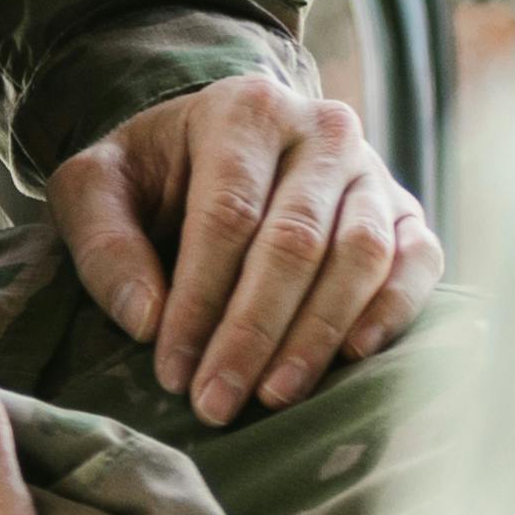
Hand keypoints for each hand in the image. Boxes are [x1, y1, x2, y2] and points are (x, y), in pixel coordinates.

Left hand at [51, 71, 439, 425]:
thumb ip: (105, 243)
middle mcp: (322, 130)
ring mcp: (372, 170)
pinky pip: (418, 261)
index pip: (227, 217)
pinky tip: (352, 358)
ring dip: (316, 335)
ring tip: (273, 395)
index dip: (199, 301)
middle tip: (216, 402)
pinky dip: (392, 311)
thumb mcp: (96, 187)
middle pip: (295, 242)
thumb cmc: (152, 172)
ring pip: (360, 256)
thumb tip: (147, 321)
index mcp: (244, 111)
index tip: (172, 371)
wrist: (212, 142)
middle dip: (253, 333)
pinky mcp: (406, 210)